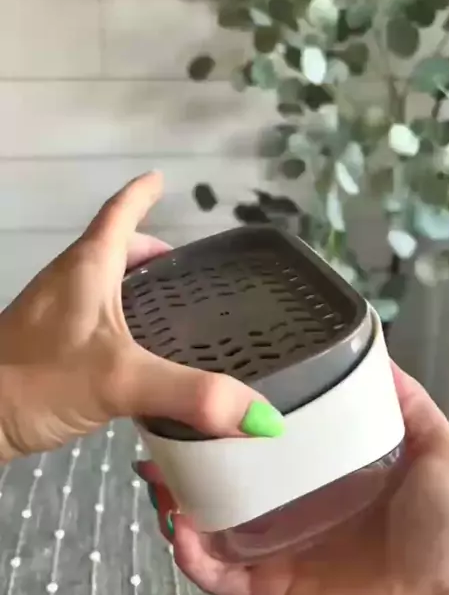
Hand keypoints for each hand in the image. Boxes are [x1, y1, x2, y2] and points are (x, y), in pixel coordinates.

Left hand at [0, 173, 279, 459]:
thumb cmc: (38, 381)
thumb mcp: (122, 382)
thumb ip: (193, 395)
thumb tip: (263, 415)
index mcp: (87, 268)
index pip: (119, 215)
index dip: (141, 195)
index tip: (161, 179)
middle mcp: (69, 282)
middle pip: (112, 249)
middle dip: (149, 252)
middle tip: (188, 272)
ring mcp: (53, 315)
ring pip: (101, 285)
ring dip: (133, 288)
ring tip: (173, 313)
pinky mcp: (46, 347)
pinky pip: (92, 319)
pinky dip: (120, 322)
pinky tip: (137, 358)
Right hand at [141, 366, 448, 594]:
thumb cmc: (438, 531)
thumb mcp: (436, 450)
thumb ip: (407, 403)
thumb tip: (375, 352)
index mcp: (321, 476)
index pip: (270, 440)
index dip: (241, 415)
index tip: (215, 384)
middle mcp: (290, 509)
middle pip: (228, 477)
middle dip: (194, 453)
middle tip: (168, 425)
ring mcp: (270, 550)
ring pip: (207, 521)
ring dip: (176, 497)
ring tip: (156, 470)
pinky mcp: (259, 588)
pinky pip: (212, 571)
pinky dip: (188, 552)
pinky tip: (176, 523)